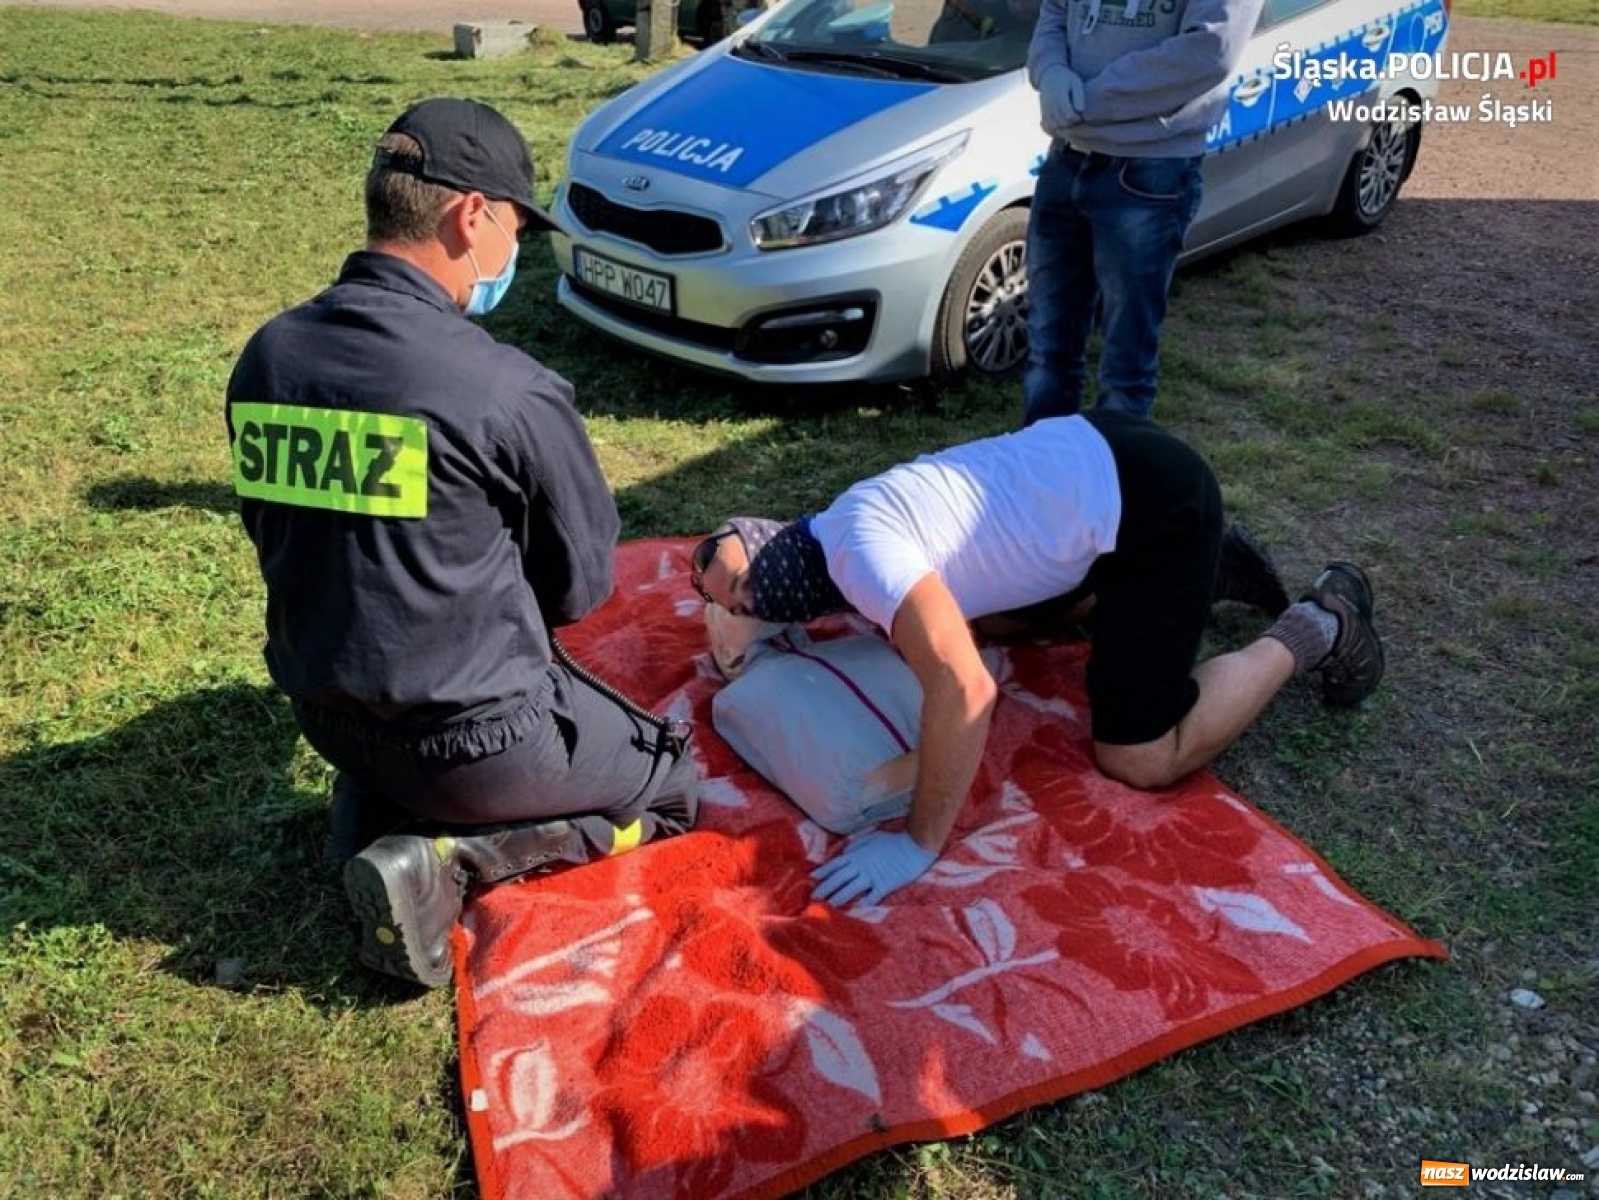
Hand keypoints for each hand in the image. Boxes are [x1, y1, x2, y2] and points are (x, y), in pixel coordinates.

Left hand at [811, 830, 935, 908]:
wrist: (914, 845)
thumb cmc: (893, 841)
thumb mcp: (871, 837)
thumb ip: (857, 845)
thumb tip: (845, 852)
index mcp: (857, 854)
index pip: (836, 864)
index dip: (824, 871)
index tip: (812, 878)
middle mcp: (862, 865)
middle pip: (840, 878)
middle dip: (826, 887)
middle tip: (814, 897)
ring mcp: (873, 875)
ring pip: (853, 888)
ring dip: (840, 897)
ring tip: (830, 905)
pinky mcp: (886, 884)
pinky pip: (873, 895)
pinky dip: (866, 902)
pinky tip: (858, 909)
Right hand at [1038, 64, 1084, 132]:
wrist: (1048, 76)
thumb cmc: (1066, 78)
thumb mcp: (1075, 82)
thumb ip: (1078, 96)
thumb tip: (1080, 111)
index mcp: (1059, 96)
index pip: (1069, 115)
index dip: (1077, 118)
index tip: (1081, 115)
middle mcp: (1050, 104)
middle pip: (1062, 123)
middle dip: (1071, 124)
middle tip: (1077, 118)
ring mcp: (1045, 110)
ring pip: (1055, 126)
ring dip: (1064, 127)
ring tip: (1070, 120)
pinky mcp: (1042, 113)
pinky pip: (1048, 126)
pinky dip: (1056, 128)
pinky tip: (1063, 122)